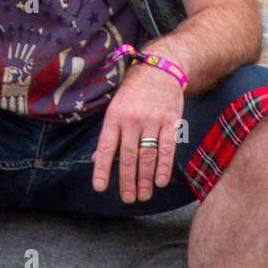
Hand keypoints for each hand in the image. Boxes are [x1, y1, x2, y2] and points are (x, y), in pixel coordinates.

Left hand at [92, 63, 183, 203]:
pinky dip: (164, 167)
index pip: (106, 147)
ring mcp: (152, 120)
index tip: (100, 187)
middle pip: (128, 156)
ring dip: (145, 179)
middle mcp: (132, 119)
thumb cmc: (134, 93)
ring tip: (143, 195)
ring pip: (147, 155)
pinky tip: (160, 182)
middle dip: (127, 181)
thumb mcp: (116, 108)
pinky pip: (167, 148)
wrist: (161, 68)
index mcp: (115, 116)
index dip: (102, 169)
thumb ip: (109, 134)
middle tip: (128, 198)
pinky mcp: (170, 121)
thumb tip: (97, 159)